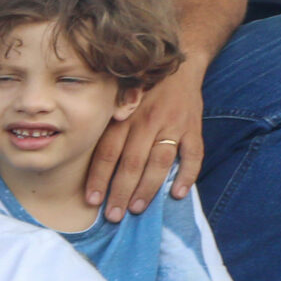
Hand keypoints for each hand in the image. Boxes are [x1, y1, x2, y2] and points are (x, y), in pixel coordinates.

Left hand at [86, 63, 202, 220]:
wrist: (179, 65)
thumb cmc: (140, 89)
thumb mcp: (118, 100)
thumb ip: (107, 126)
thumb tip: (87, 160)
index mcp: (124, 116)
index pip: (107, 152)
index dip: (99, 178)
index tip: (92, 200)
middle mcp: (146, 120)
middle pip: (131, 162)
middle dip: (121, 192)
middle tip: (114, 215)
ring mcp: (172, 124)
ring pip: (159, 162)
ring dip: (148, 188)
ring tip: (138, 209)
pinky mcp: (193, 127)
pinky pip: (193, 154)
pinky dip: (187, 175)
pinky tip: (177, 193)